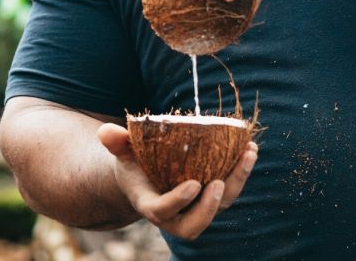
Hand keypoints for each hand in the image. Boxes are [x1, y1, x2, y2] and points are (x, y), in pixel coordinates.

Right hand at [97, 123, 257, 239]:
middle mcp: (176, 215)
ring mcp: (197, 208)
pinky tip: (249, 148)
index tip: (194, 184)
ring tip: (247, 154)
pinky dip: (241, 171)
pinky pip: (230, 190)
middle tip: (219, 183)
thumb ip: (116, 143)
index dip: (179, 201)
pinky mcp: (212, 198)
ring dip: (237, 182)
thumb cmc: (134, 164)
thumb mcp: (123, 153)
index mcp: (151, 206)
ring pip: (220, 206)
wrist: (147, 178)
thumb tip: (105, 131)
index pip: (164, 211)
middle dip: (209, 207)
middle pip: (195, 224)